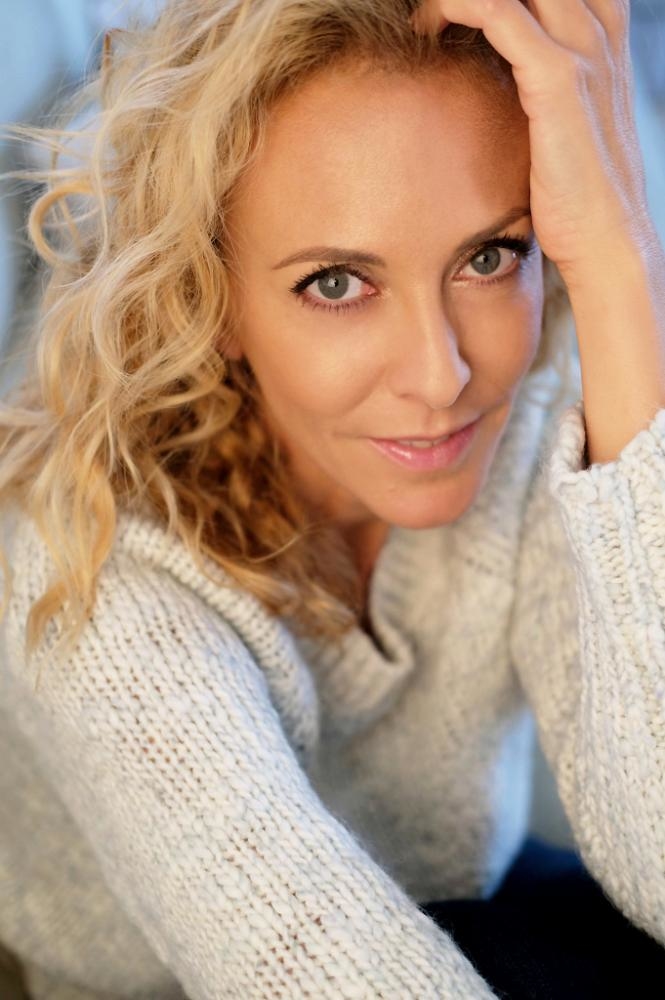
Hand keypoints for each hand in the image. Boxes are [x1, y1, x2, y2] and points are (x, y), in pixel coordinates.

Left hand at [409, 0, 652, 282]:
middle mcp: (597, 32)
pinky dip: (456, 5)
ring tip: (423, 14)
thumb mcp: (562, 122)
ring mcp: (581, 52)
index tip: (454, 10)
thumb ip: (538, 84)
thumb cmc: (576, 192)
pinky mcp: (558, 80)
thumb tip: (493, 76)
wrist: (605, 239)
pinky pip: (498, 12)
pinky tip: (428, 25)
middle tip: (432, 6)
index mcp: (601, 36)